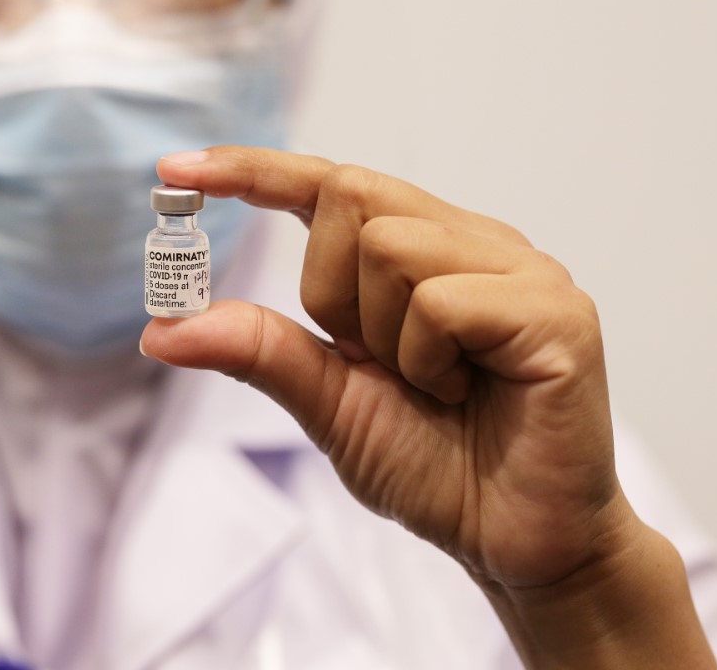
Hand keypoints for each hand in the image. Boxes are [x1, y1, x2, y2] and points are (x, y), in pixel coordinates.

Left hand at [142, 147, 716, 667]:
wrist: (513, 544)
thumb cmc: (433, 465)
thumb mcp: (326, 401)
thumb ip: (259, 350)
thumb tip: (160, 328)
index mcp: (419, 250)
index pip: (327, 182)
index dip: (252, 171)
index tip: (173, 171)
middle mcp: (469, 241)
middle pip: (350, 194)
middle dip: (329, 288)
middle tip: (372, 358)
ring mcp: (519, 268)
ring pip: (391, 244)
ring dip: (382, 334)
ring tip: (431, 385)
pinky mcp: (556, 311)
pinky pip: (443, 302)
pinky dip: (427, 360)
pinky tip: (462, 393)